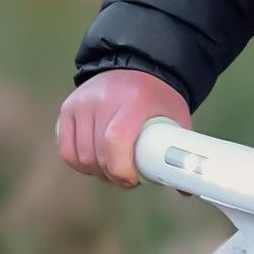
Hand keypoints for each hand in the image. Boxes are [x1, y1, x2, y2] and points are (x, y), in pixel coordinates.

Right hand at [56, 68, 190, 186]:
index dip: (121, 170)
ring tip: (113, 170)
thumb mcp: (177, 118)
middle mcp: (102, 99)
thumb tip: (186, 189)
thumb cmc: (158, 98)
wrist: (138, 64)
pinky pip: (67, 150)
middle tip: (127, 178)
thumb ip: (181, 152)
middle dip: (112, 176)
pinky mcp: (68, 108)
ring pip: (81, 157)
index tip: (133, 180)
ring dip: (97, 172)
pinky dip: (80, 164)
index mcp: (133, 101)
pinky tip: (95, 164)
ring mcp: (82, 103)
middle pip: (97, 155)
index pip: (115, 141)